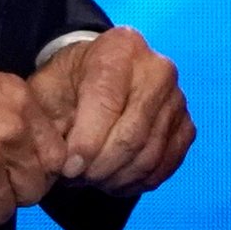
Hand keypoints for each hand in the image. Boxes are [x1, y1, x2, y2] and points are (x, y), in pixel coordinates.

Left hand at [27, 26, 194, 194]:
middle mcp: (157, 69)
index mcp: (121, 48)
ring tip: (91, 178)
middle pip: (132, 135)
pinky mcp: (186, 125)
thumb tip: (60, 162)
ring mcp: (177, 98)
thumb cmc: (68, 84)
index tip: (67, 168)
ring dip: (116, 178)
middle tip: (76, 178)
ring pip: (149, 155)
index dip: (86, 143)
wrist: (96, 77)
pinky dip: (137, 181)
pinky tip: (114, 179)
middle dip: (100, 167)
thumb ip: (45, 121)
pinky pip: (165, 165)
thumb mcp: (45, 90)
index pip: (107, 103)